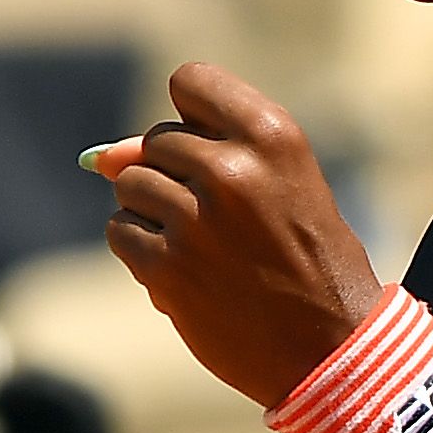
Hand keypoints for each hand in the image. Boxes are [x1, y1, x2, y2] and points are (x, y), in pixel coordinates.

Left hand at [95, 63, 381, 408]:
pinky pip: (121, 232)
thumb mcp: (282, 187)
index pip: (191, 82)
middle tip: (220, 218)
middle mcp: (232, 171)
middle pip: (157, 141)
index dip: (192, 116)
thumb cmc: (309, 262)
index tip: (210, 148)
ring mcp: (195, 221)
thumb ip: (204, 154)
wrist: (331, 350)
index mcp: (273, 137)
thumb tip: (101, 157)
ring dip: (154, 213)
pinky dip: (141, 249)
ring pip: (130, 185)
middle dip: (175, 175)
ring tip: (203, 245)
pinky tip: (183, 270)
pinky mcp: (166, 268)